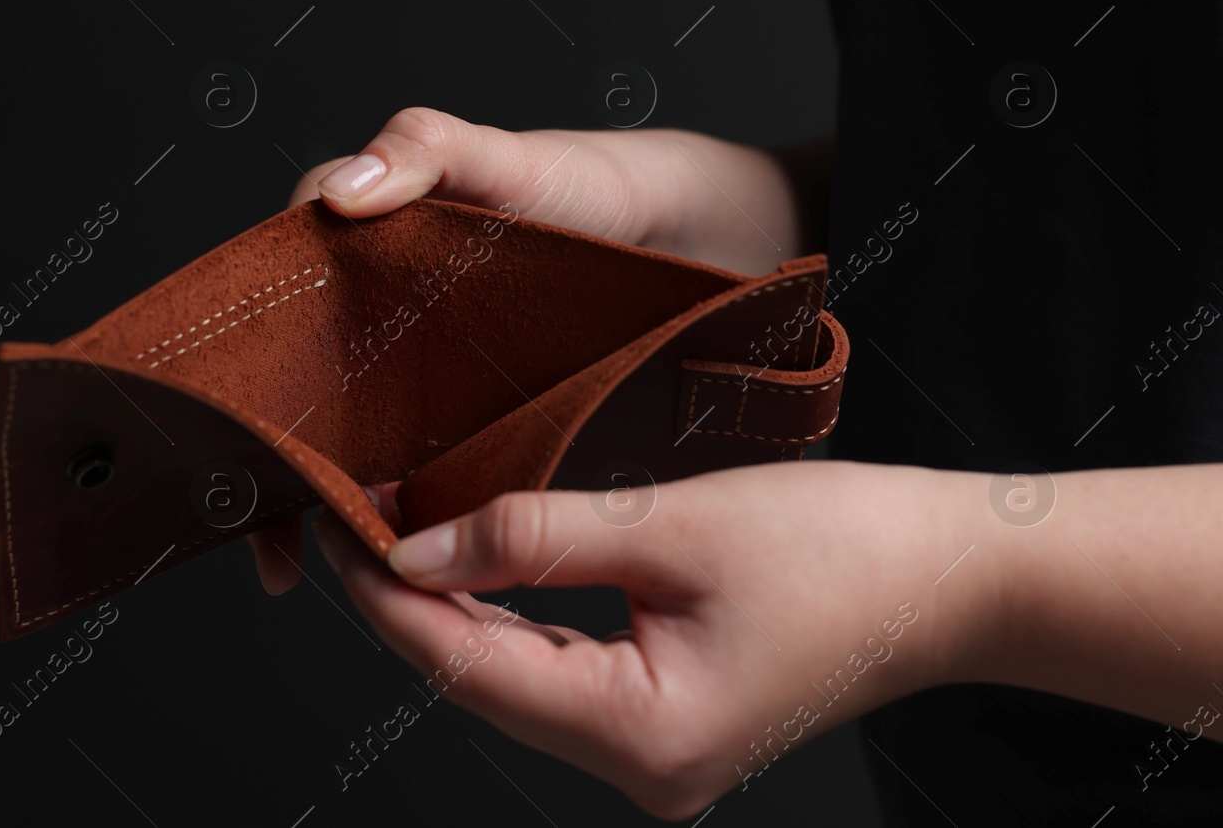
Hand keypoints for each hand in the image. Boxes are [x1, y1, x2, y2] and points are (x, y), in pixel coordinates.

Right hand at [252, 107, 812, 591]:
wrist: (707, 238)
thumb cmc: (603, 184)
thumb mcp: (514, 158)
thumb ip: (428, 151)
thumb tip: (341, 195)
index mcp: (371, 237)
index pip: (276, 287)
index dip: (241, 353)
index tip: (233, 421)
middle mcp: (384, 301)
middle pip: (298, 375)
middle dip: (272, 448)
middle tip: (270, 526)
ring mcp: (426, 359)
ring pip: (347, 424)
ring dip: (324, 483)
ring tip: (328, 547)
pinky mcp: (471, 404)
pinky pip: (413, 452)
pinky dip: (392, 496)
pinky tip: (393, 536)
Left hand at [307, 460, 999, 818]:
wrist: (953, 579)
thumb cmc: (840, 548)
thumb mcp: (669, 524)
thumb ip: (533, 536)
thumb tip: (418, 547)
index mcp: (641, 736)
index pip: (464, 666)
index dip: (385, 598)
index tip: (333, 530)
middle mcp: (640, 770)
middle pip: (482, 681)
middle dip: (410, 601)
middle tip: (353, 516)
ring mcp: (655, 756)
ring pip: (516, 680)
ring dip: (456, 609)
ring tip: (398, 530)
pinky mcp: (669, 724)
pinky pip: (562, 677)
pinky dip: (513, 619)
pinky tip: (476, 568)